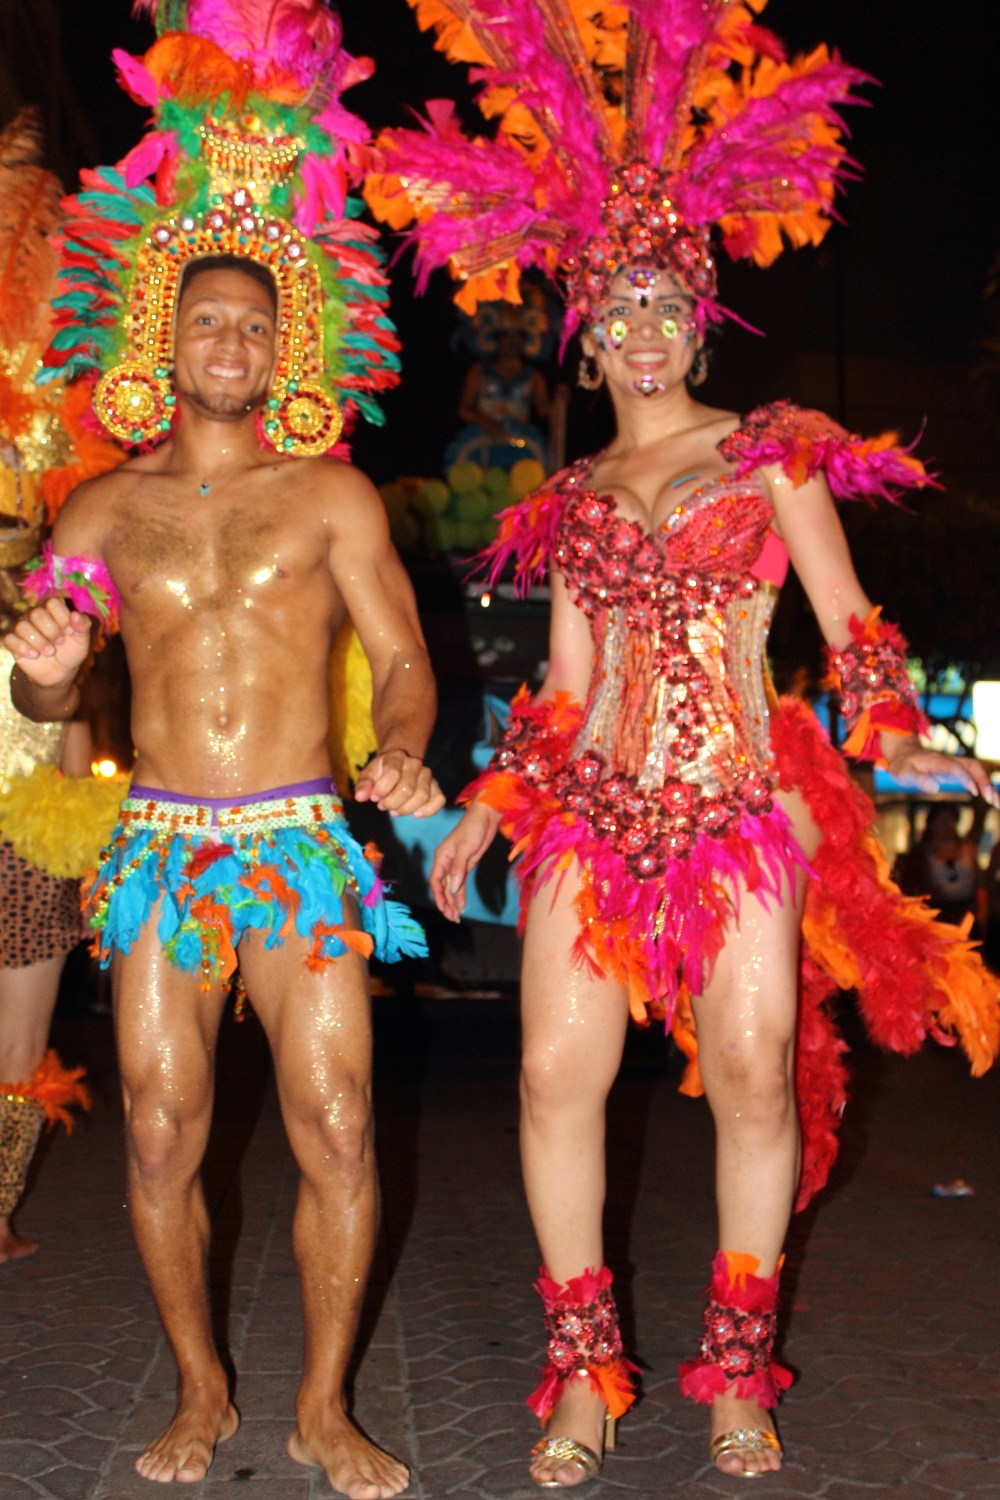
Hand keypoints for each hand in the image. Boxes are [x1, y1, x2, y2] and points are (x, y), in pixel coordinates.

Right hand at [3, 598, 91, 688]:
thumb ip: (83, 625)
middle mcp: (35, 615)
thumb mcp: (82, 640)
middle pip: (35, 613)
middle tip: (60, 642)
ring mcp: (23, 628)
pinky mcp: (13, 641)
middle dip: (51, 631)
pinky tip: (34, 655)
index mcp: (53, 610)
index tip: (70, 632)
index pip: (52, 602)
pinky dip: (23, 648)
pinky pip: (10, 639)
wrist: (60, 672)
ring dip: (38, 641)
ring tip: (49, 652)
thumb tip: (75, 615)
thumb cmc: (71, 652)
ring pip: (22, 626)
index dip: (62, 618)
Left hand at [353, 748, 445, 817]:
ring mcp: (428, 775)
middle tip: (382, 806)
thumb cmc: (381, 772)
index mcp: (397, 757)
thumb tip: (360, 797)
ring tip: (394, 810)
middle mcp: (415, 764)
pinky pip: (439, 800)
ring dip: (405, 809)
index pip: (393, 774)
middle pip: (408, 789)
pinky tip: (415, 814)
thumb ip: (363, 784)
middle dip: (392, 803)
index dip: (382, 790)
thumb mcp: (368, 774)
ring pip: (422, 796)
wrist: (399, 765)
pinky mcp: (436, 787)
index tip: (374, 797)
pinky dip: (428, 810)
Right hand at [430, 801, 502, 922]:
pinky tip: (462, 905)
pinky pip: (460, 884)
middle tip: (452, 918)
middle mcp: (446, 863)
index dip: (438, 896)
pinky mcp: (466, 865)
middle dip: (446, 903)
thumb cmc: (472, 829)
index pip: (435, 881)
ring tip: (456, 916)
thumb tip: (452, 889)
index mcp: (441, 858)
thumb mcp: (465, 849)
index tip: (444, 908)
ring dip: (453, 901)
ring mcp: (456, 865)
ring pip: (451, 887)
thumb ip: (458, 869)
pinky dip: (461, 895)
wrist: (485, 817)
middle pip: (443, 887)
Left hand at [883, 740, 999, 806]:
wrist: (904, 752)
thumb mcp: (904, 773)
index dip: (966, 777)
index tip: (975, 791)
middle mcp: (949, 760)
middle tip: (992, 800)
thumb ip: (919, 779)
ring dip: (988, 783)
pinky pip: (974, 774)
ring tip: (996, 803)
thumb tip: (935, 788)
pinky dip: (984, 785)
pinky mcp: (956, 769)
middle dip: (984, 781)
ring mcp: (954, 763)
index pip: (955, 767)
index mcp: (936, 761)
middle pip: (973, 765)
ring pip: (977, 769)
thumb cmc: (903, 765)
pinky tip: (991, 799)